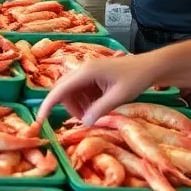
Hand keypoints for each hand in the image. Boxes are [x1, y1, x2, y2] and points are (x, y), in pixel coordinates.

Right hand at [39, 55, 156, 126]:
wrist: (150, 67)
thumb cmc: (136, 78)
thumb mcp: (119, 96)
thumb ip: (100, 110)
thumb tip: (84, 123)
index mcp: (86, 72)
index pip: (60, 89)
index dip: (48, 105)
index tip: (40, 120)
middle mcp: (82, 70)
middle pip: (63, 91)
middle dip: (69, 107)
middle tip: (84, 120)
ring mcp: (87, 73)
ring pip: (72, 92)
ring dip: (78, 106)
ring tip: (94, 115)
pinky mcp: (92, 77)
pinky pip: (81, 91)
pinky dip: (85, 102)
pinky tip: (98, 107)